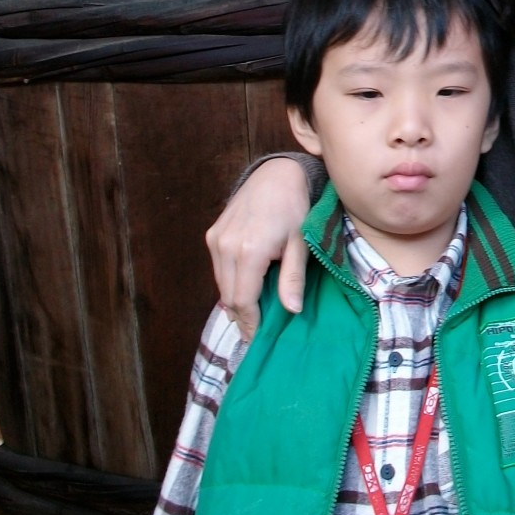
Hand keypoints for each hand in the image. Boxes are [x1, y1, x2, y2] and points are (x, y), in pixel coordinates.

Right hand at [205, 157, 311, 339]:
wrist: (277, 175)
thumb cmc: (296, 208)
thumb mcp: (301, 243)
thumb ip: (293, 277)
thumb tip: (292, 310)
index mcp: (249, 251)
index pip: (242, 300)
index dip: (250, 323)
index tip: (259, 339)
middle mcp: (225, 246)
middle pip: (228, 296)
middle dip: (243, 316)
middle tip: (258, 331)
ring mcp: (216, 239)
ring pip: (221, 284)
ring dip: (236, 300)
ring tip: (254, 313)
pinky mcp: (212, 234)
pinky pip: (219, 269)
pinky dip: (230, 282)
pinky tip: (247, 287)